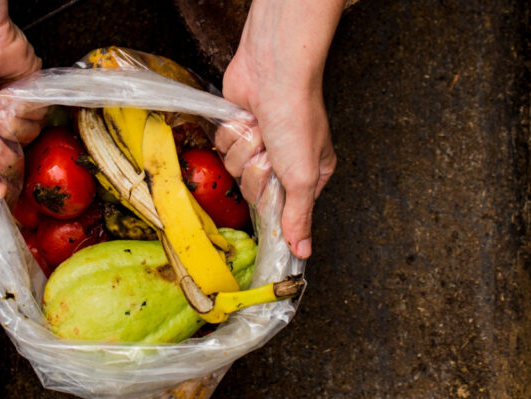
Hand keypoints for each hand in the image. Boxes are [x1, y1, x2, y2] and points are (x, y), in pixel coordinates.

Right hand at [0, 0, 41, 216]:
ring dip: (8, 126)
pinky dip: (19, 108)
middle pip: (17, 165)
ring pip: (28, 141)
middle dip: (2, 156)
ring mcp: (20, 116)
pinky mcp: (37, 99)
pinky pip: (38, 118)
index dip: (0, 189)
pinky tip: (5, 93)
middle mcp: (0, 133)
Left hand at [220, 0, 342, 258]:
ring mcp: (257, 144)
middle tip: (270, 149)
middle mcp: (283, 162)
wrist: (272, 72)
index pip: (280, 208)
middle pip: (253, 189)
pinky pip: (222, 147)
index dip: (271, 198)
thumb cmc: (296, 117)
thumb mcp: (303, 176)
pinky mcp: (237, 128)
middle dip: (257, 168)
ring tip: (260, 128)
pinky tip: (246, 116)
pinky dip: (232, 132)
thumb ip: (299, 217)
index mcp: (309, 175)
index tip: (274, 184)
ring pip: (234, 168)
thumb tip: (303, 252)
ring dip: (244, 147)